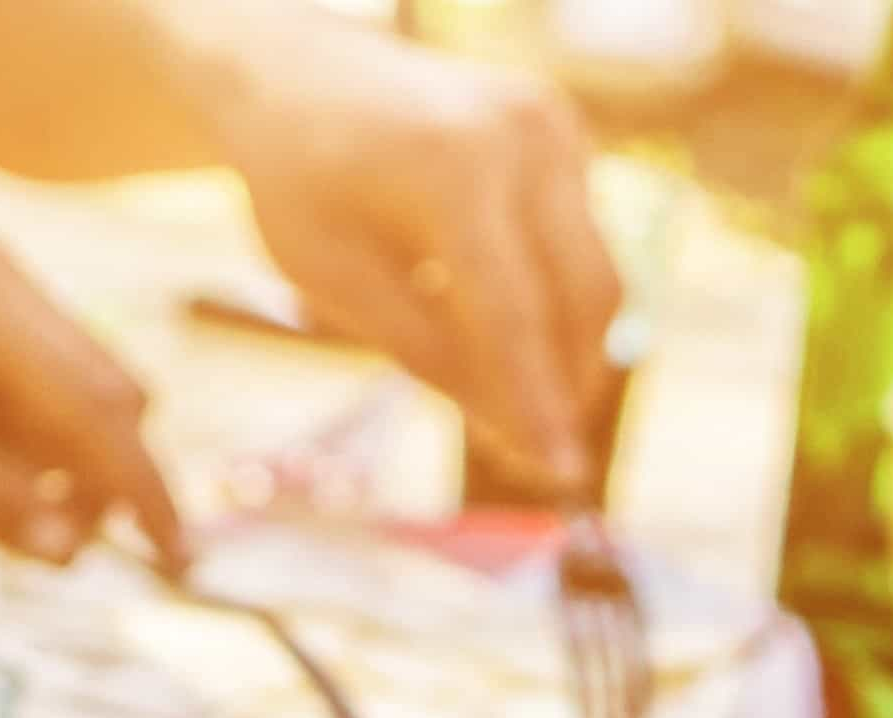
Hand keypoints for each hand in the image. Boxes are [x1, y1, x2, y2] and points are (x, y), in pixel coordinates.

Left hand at [0, 241, 183, 564]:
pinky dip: (31, 441)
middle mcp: (3, 278)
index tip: (176, 559)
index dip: (143, 489)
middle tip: (47, 543)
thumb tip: (69, 551)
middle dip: (98, 480)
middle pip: (110, 399)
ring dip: (59, 464)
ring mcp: (0, 284)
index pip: (99, 409)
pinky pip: (48, 388)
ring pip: (86, 398)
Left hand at [195, 17, 620, 495]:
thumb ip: (431, 355)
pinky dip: (554, 295)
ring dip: (567, 347)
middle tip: (541, 457)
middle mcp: (522, 135)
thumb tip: (518, 435)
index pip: (515, 313)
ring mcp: (554, 124)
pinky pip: (582, 241)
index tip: (561, 473)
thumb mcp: (337, 280)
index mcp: (452, 168)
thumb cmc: (299, 179)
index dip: (539, 402)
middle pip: (582, 296)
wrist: (295, 69)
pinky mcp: (566, 130)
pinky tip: (494, 311)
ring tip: (518, 401)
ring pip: (597, 274)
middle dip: (568, 382)